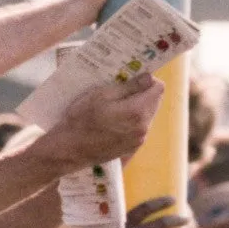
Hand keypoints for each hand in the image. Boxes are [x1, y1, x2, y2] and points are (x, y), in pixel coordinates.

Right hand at [35, 74, 163, 173]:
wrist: (70, 149)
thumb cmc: (81, 119)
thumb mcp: (101, 95)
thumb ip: (129, 86)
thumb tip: (149, 78)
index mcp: (137, 111)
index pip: (158, 88)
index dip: (147, 80)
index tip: (131, 79)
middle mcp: (144, 127)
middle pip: (155, 102)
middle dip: (142, 94)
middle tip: (120, 91)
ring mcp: (139, 140)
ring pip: (147, 115)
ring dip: (137, 107)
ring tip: (115, 107)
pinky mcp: (132, 148)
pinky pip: (140, 128)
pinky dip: (132, 121)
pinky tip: (113, 122)